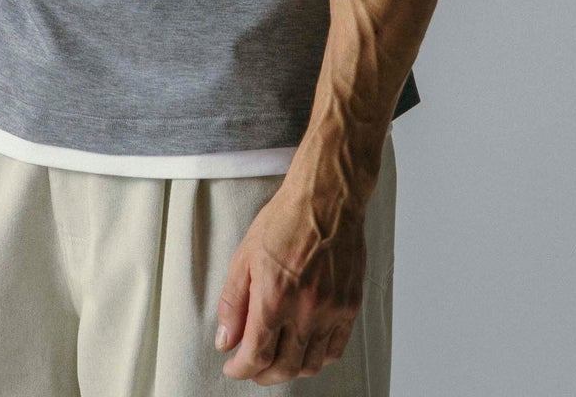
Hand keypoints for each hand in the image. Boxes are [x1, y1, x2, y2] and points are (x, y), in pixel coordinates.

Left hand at [214, 176, 369, 384]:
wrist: (326, 199)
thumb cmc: (285, 220)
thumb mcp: (244, 255)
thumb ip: (233, 302)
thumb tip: (226, 340)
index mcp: (274, 298)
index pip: (256, 356)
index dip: (240, 369)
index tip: (233, 367)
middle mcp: (305, 310)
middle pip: (284, 368)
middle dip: (263, 375)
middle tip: (253, 368)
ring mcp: (331, 311)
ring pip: (311, 364)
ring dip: (290, 370)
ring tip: (277, 359)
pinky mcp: (349, 306)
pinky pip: (335, 349)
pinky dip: (317, 357)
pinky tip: (304, 347)